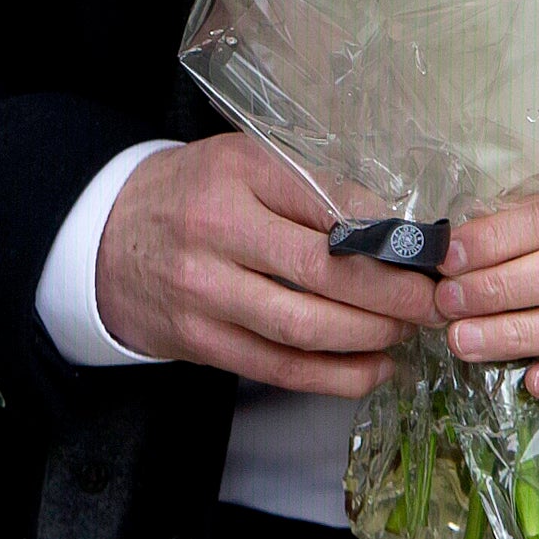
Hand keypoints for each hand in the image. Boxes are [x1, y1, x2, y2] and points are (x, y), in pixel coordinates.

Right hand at [95, 134, 436, 393]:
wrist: (105, 239)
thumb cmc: (192, 194)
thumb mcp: (243, 163)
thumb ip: (309, 188)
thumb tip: (392, 224)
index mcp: (237, 173)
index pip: (327, 203)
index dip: (387, 233)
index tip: (429, 249)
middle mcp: (217, 232)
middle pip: (322, 271)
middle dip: (391, 292)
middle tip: (434, 299)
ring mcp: (205, 294)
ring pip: (304, 327)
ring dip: (370, 336)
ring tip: (408, 331)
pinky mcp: (201, 344)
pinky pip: (279, 368)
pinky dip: (336, 375)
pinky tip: (374, 368)